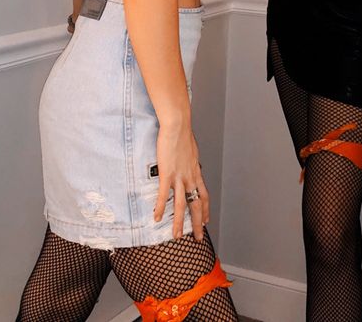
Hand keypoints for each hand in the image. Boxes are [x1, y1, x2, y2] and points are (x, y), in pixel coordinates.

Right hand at [154, 125, 209, 240]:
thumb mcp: (190, 150)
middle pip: (196, 205)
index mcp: (195, 171)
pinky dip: (160, 207)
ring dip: (178, 222)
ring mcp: (179, 176)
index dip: (206, 209)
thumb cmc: (182, 133)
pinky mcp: (167, 173)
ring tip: (176, 236)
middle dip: (197, 223)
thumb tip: (188, 162)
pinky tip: (156, 217)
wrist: (178, 125)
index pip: (204, 195)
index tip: (206, 220)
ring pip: (181, 205)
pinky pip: (163, 194)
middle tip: (197, 237)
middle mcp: (190, 177)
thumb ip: (189, 160)